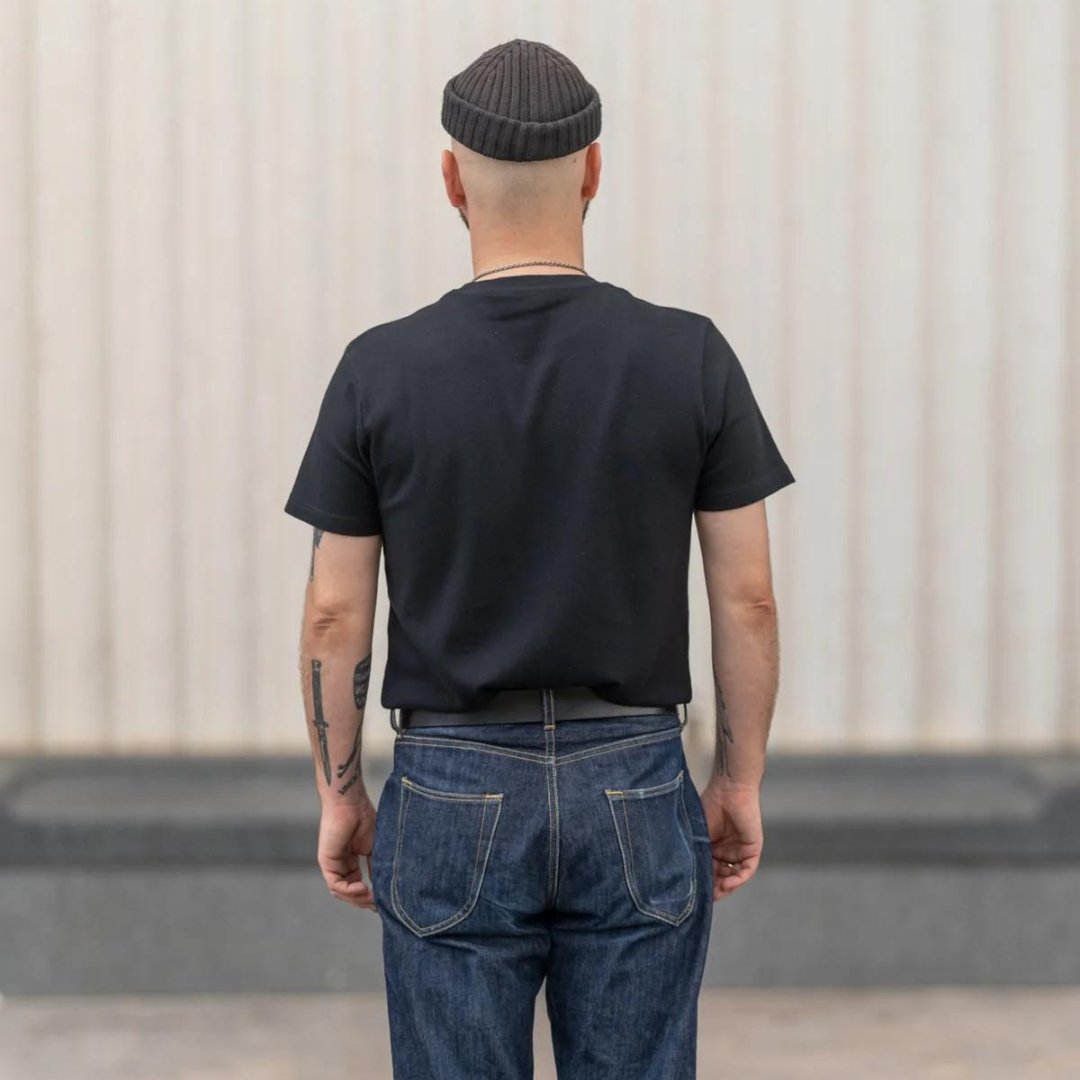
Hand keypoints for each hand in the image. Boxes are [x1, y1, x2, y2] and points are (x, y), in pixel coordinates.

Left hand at [317, 796, 377, 911]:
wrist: (352, 802)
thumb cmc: (364, 818)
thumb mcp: (375, 848)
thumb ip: (376, 867)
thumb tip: (384, 888)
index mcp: (351, 862)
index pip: (357, 886)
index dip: (369, 897)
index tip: (384, 902)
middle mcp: (340, 866)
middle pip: (349, 893)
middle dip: (364, 902)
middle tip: (379, 905)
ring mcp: (332, 864)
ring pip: (341, 892)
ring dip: (357, 899)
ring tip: (372, 898)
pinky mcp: (327, 862)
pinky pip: (335, 884)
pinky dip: (349, 891)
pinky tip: (363, 888)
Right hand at [699, 781, 762, 900]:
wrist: (728, 791)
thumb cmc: (709, 806)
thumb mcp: (697, 835)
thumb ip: (694, 852)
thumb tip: (681, 874)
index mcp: (711, 847)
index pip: (707, 871)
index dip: (702, 883)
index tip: (692, 895)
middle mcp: (726, 851)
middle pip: (721, 877)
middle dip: (714, 889)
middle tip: (705, 898)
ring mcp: (739, 851)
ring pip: (734, 876)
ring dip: (726, 887)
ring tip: (716, 892)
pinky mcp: (752, 849)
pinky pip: (747, 869)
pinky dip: (738, 878)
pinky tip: (729, 882)